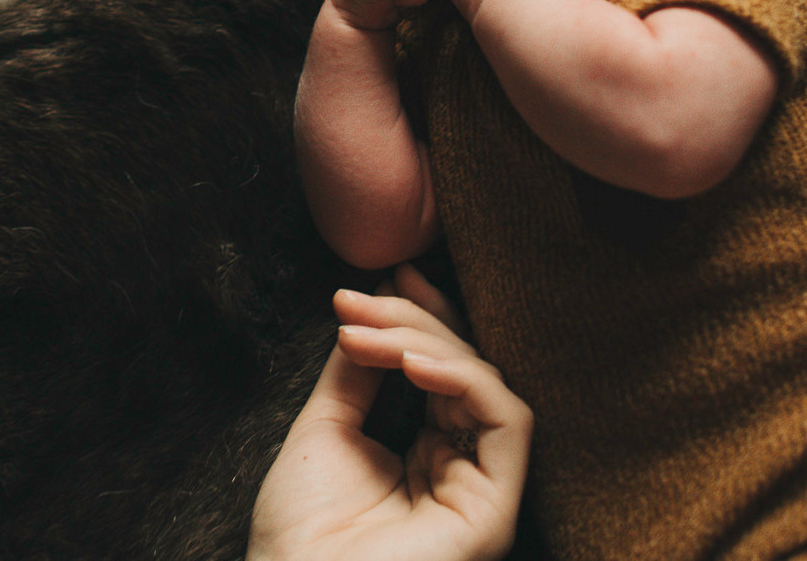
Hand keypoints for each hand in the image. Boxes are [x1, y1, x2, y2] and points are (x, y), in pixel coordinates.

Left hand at [248, 265, 531, 560]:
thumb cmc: (299, 534)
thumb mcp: (326, 429)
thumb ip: (356, 371)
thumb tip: (372, 307)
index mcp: (425, 456)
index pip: (442, 371)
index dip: (421, 317)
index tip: (388, 272)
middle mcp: (460, 470)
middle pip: (467, 370)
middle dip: (416, 319)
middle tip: (364, 295)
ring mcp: (481, 491)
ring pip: (488, 385)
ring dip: (428, 343)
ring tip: (369, 332)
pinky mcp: (495, 509)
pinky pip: (508, 421)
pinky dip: (465, 378)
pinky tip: (413, 363)